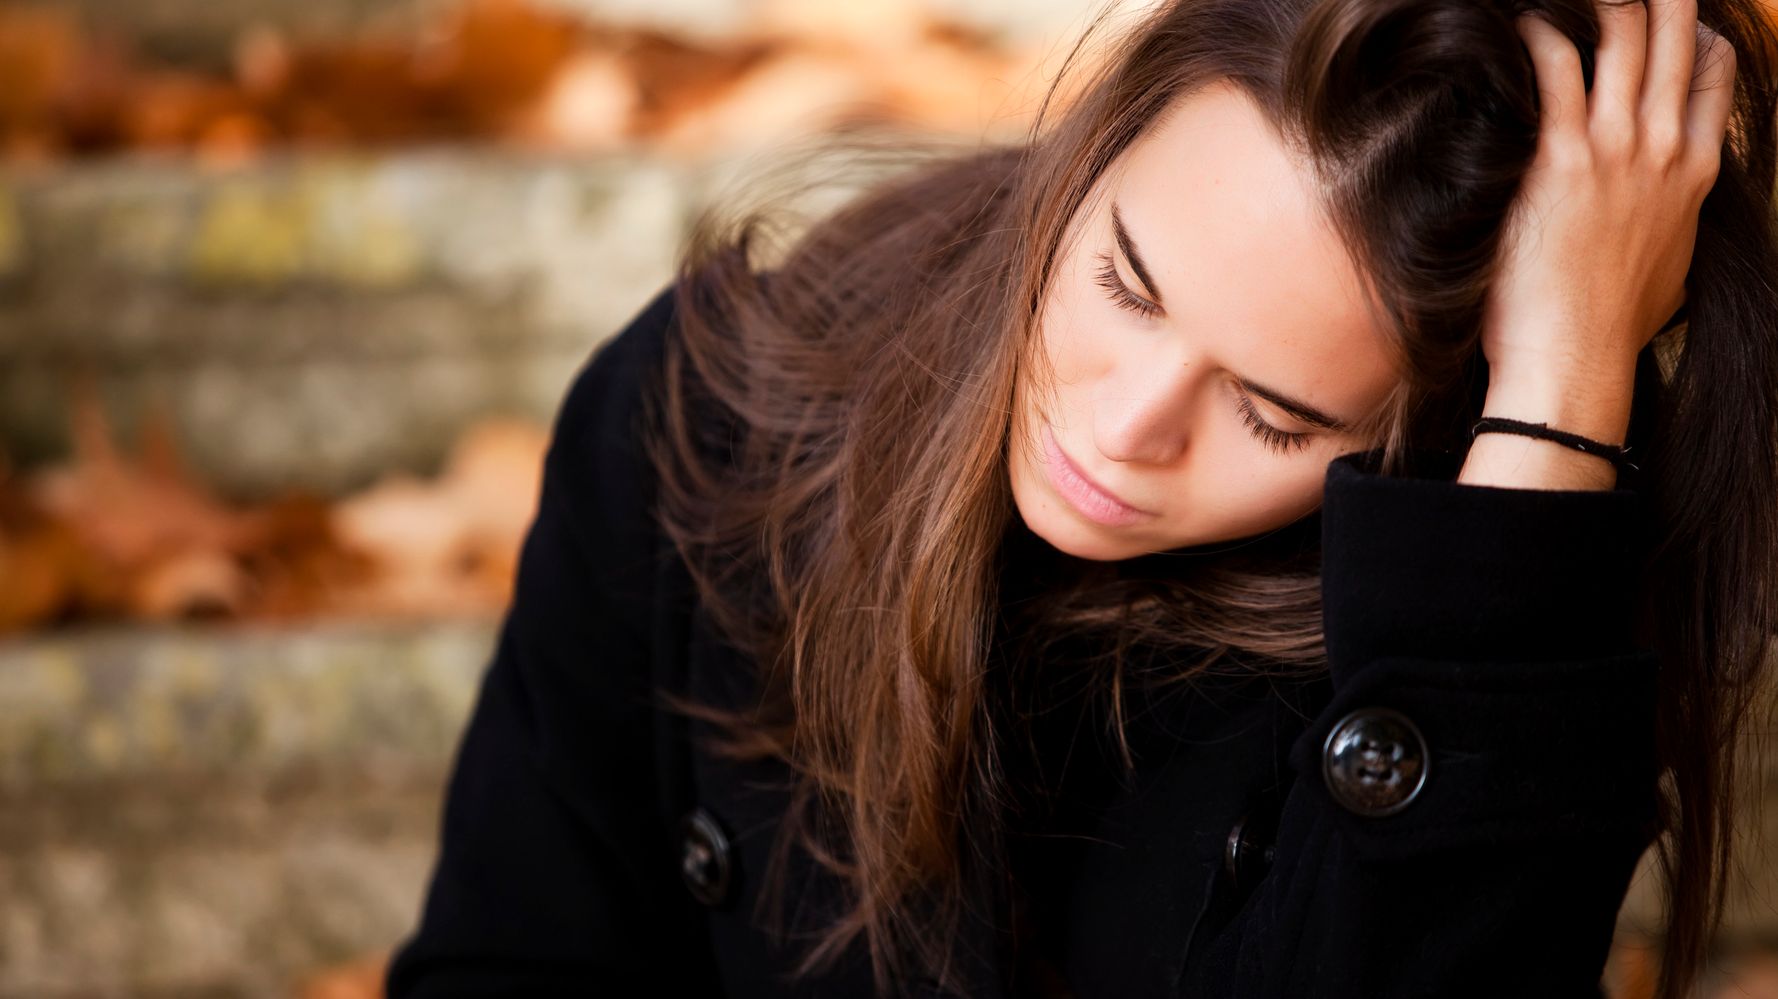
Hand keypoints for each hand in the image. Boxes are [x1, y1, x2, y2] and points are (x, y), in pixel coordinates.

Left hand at [1459, 0, 1735, 491]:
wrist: (1576, 360)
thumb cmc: (1607, 327)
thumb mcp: (1668, 265)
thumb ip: (1672, 223)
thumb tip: (1663, 218)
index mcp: (1696, 171)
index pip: (1713, 72)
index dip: (1691, 31)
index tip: (1666, 15)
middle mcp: (1664, 149)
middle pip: (1672, 36)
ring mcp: (1616, 150)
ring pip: (1623, 34)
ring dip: (1596, 3)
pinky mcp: (1562, 160)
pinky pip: (1554, 67)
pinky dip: (1539, 35)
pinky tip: (1520, 26)